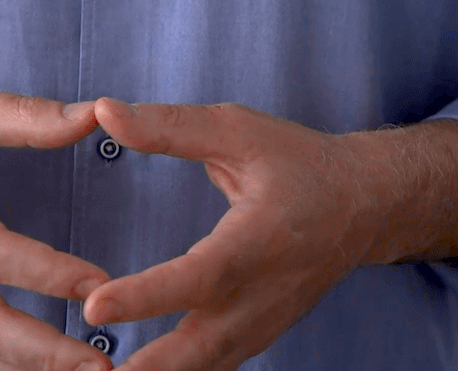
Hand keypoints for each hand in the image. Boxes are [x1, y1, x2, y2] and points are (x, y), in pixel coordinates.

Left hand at [81, 99, 368, 370]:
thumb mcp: (237, 130)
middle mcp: (261, 295)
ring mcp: (262, 325)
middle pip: (200, 349)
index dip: (145, 296)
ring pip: (206, 367)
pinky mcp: (257, 338)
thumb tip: (104, 112)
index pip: (197, 277)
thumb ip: (169, 126)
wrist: (363, 205)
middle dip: (147, 369)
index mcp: (257, 240)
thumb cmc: (298, 161)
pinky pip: (213, 367)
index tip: (94, 307)